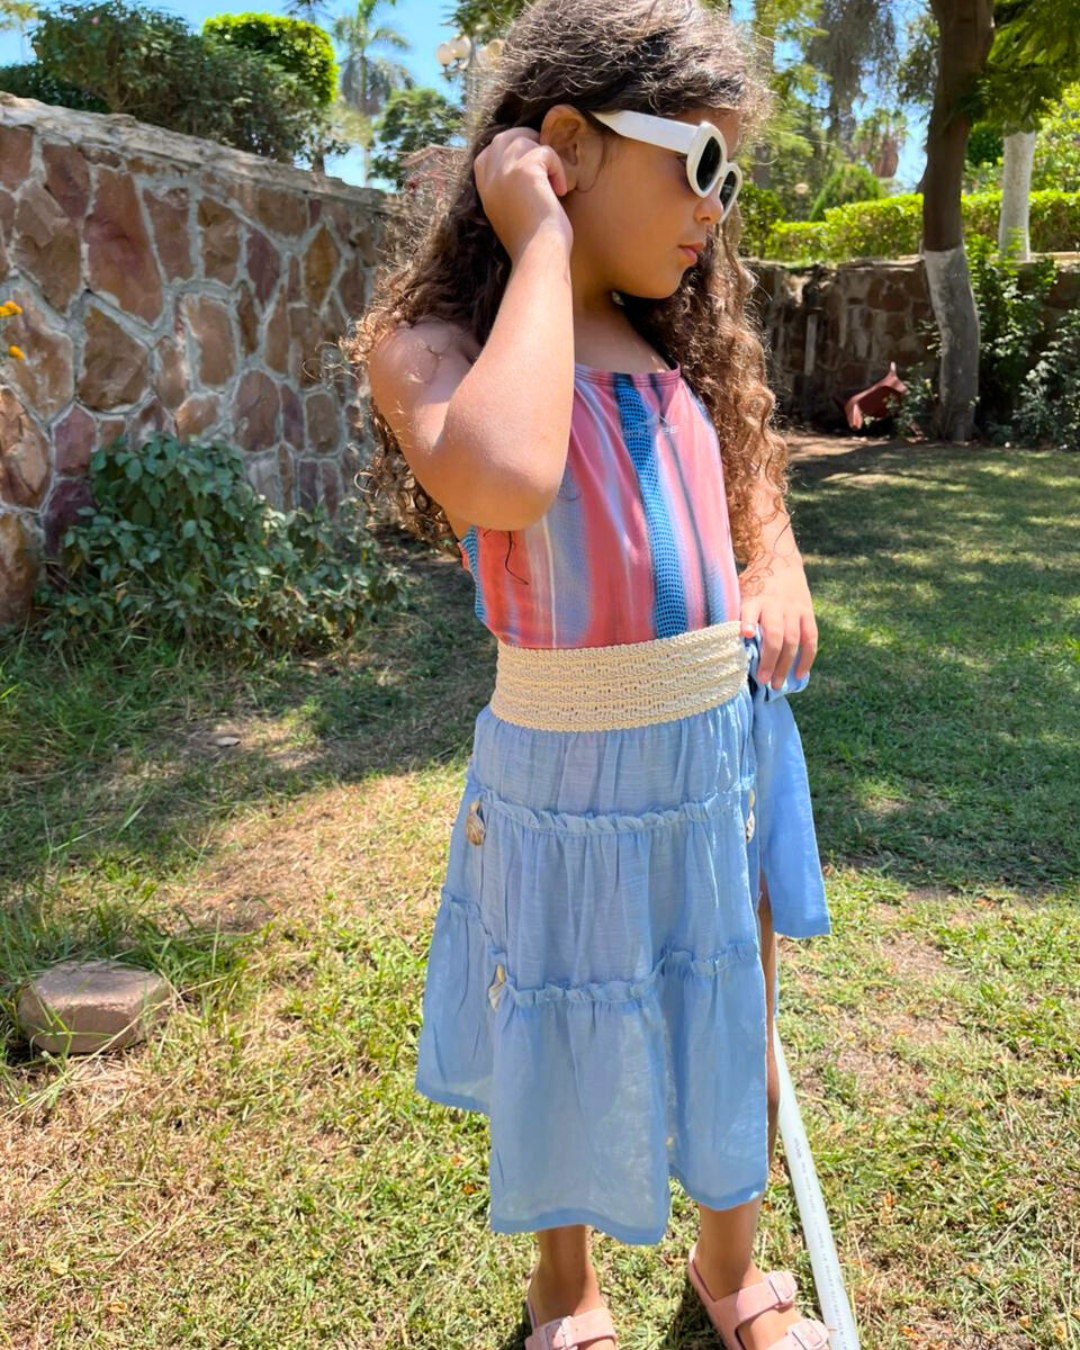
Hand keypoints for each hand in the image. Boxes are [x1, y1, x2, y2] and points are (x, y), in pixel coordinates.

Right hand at [473, 127, 573, 263]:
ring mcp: (504, 172)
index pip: (486, 154)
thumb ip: (508, 190)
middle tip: (545, 159)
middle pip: (503, 138)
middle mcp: (490, 178)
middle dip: (526, 140)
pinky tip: (560, 192)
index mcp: (484, 190)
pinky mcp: (525, 170)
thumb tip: (525, 169)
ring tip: (553, 185)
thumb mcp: (509, 213)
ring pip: (525, 141)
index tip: (528, 166)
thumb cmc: (532, 243)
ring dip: (545, 157)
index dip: (508, 152)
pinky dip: (558, 170)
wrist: (538, 256)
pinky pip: (546, 152)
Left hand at [739, 556, 817, 688]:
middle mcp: (775, 605)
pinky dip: (807, 658)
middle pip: (775, 635)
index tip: (745, 634)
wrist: (779, 561)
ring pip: (793, 640)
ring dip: (786, 664)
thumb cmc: (752, 584)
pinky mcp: (807, 613)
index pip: (751, 610)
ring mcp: (794, 609)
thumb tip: (716, 639)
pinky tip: (799, 674)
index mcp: (754, 599)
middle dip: (770, 659)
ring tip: (778, 685)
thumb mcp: (738, 591)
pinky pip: (810, 638)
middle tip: (763, 681)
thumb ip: (733, 613)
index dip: (748, 621)